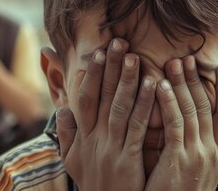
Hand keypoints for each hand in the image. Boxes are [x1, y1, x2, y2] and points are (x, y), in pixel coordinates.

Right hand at [56, 39, 155, 190]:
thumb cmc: (96, 185)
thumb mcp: (74, 162)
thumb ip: (68, 136)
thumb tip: (63, 109)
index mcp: (82, 138)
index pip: (85, 99)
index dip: (92, 74)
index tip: (98, 52)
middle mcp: (93, 139)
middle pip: (101, 97)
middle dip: (109, 68)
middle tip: (117, 41)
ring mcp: (109, 148)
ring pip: (118, 107)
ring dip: (126, 80)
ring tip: (133, 56)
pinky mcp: (127, 159)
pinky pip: (137, 126)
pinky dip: (146, 104)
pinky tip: (154, 85)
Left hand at [145, 57, 217, 189]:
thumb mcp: (196, 170)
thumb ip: (197, 147)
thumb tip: (196, 129)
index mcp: (216, 152)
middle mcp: (210, 150)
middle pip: (207, 106)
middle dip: (198, 80)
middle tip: (188, 57)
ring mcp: (196, 155)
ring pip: (192, 111)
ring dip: (183, 84)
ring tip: (175, 63)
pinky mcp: (178, 160)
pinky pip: (175, 125)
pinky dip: (169, 103)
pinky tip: (162, 86)